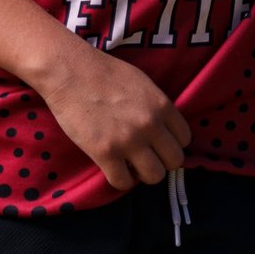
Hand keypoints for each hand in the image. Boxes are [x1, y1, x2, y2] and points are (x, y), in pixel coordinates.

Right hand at [37, 48, 191, 190]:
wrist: (69, 71)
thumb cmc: (104, 72)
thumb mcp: (142, 82)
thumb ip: (156, 106)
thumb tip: (164, 127)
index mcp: (162, 105)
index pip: (185, 139)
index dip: (171, 143)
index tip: (159, 143)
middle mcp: (150, 125)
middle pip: (175, 161)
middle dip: (162, 161)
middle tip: (146, 156)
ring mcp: (128, 141)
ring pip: (154, 176)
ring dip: (144, 173)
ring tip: (131, 164)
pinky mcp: (104, 153)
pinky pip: (123, 182)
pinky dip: (121, 179)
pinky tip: (114, 168)